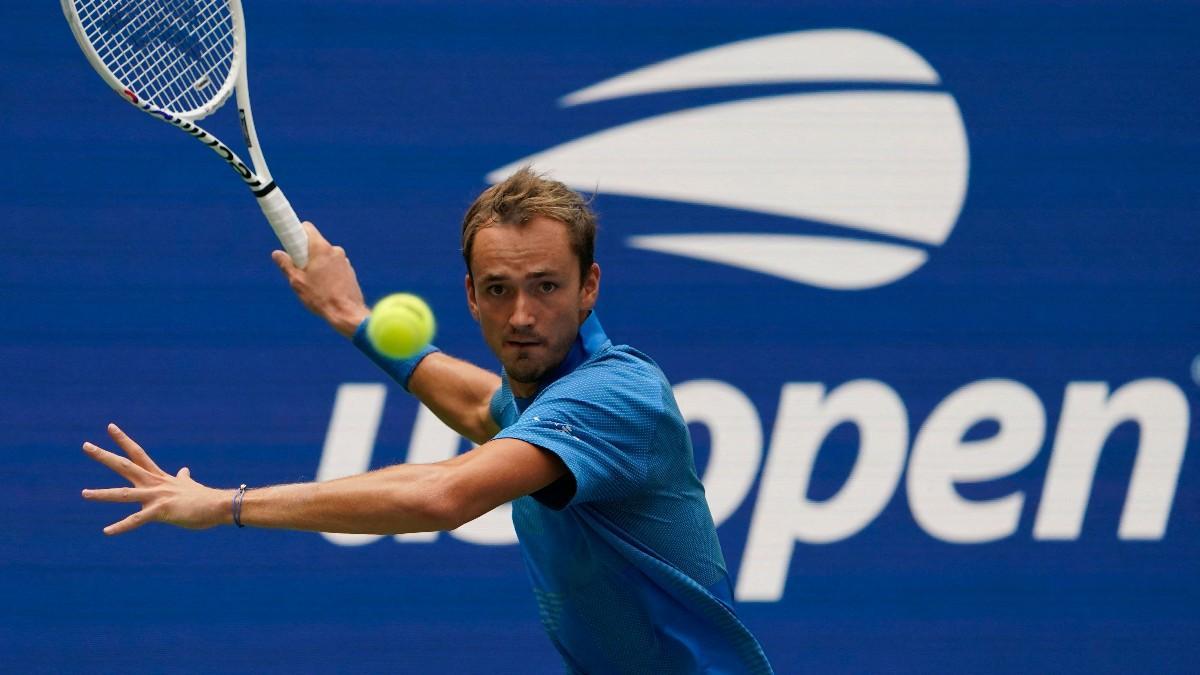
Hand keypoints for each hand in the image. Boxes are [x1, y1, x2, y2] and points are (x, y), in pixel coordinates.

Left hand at [81, 424, 229, 534]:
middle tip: (85, 445)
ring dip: (102, 494)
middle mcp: (154, 483)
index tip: (110, 427)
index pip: (137, 453)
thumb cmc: (204, 498)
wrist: (218, 505)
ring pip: (124, 494)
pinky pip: (136, 520)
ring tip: (83, 493)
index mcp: (159, 477)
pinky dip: (121, 526)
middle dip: (104, 456)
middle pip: (125, 465)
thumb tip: (184, 470)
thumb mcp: (189, 485)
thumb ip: (182, 478)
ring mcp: (156, 497)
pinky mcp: (160, 512)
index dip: (123, 440)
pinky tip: (106, 531)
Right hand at [273, 222, 370, 336]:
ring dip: (317, 264)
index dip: (296, 232)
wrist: (346, 313)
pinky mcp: (349, 270)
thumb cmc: (321, 297)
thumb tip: (277, 254)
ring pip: (324, 256)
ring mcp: (344, 260)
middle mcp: (334, 250)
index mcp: (321, 248)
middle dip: (305, 253)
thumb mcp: (297, 281)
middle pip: (315, 244)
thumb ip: (286, 265)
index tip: (291, 243)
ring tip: (313, 283)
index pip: (307, 228)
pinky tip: (325, 287)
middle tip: (299, 270)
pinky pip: (333, 265)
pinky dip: (327, 272)